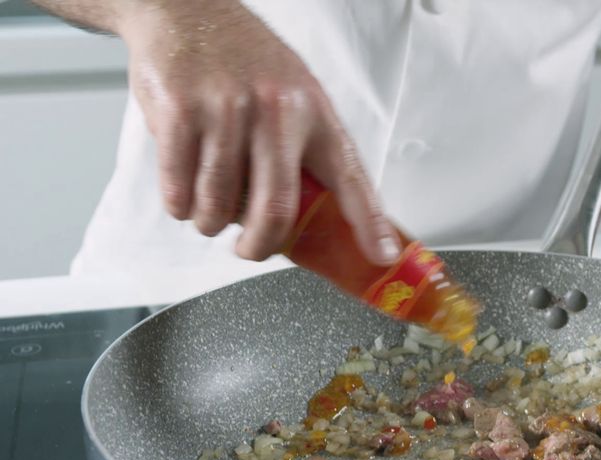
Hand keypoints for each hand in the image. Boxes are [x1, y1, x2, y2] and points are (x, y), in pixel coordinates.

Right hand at [118, 2, 399, 262]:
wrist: (188, 10)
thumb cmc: (246, 61)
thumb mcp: (296, 95)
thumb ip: (307, 152)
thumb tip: (319, 218)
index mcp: (315, 113)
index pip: (352, 179)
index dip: (370, 224)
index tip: (382, 256)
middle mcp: (277, 112)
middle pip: (275, 210)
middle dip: (259, 246)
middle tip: (250, 249)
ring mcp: (228, 112)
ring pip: (219, 207)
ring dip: (211, 223)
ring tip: (210, 210)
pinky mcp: (182, 113)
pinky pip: (179, 190)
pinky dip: (180, 205)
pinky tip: (185, 192)